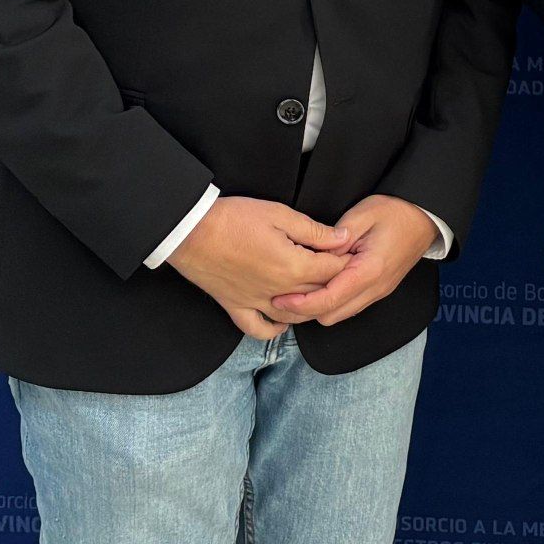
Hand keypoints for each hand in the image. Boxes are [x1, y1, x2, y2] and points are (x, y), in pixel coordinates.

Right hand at [168, 196, 352, 340]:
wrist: (191, 230)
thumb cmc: (234, 218)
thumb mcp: (280, 214)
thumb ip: (314, 231)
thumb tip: (343, 238)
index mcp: (292, 266)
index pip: (332, 270)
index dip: (346, 260)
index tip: (352, 252)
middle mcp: (278, 290)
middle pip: (318, 293)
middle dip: (334, 281)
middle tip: (342, 269)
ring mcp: (256, 301)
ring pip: (293, 315)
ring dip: (310, 307)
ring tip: (320, 293)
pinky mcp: (235, 306)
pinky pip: (258, 328)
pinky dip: (273, 329)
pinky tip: (283, 320)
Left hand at [265, 195, 439, 327]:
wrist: (425, 217)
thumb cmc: (396, 212)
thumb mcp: (363, 214)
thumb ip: (336, 238)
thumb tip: (315, 258)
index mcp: (370, 270)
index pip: (329, 300)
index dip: (301, 304)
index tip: (280, 297)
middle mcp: (375, 288)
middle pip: (331, 315)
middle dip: (305, 310)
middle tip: (283, 293)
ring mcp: (378, 292)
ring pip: (339, 315)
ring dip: (318, 307)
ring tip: (297, 291)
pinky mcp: (378, 291)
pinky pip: (349, 306)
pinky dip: (331, 302)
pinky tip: (318, 286)